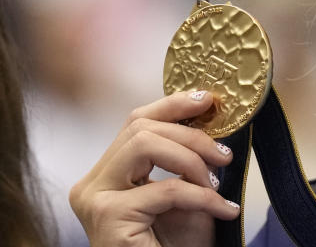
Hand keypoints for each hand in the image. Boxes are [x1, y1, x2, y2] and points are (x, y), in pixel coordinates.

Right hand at [70, 90, 240, 246]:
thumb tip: (212, 115)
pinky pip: (166, 189)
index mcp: (106, 174)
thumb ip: (186, 159)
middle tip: (224, 156)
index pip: (136, 121)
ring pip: (146, 145)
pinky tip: (223, 210)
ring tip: (217, 184)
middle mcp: (91, 184)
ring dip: (192, 160)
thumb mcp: (185, 193)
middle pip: (141, 128)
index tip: (208, 99)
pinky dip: (203, 197)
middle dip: (191, 134)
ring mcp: (94, 200)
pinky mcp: (107, 218)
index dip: (173, 104)